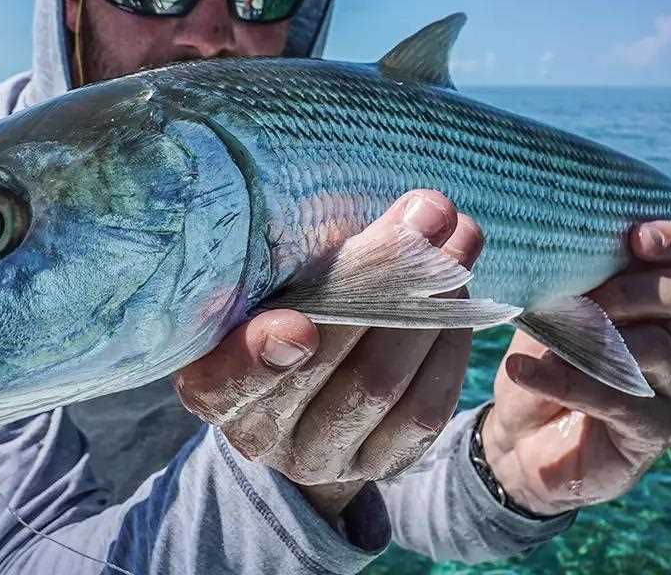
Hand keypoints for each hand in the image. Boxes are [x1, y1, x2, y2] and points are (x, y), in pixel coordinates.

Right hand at [172, 190, 482, 525]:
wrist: (299, 393)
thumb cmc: (275, 307)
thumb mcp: (262, 282)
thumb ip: (301, 254)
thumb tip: (405, 209)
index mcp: (210, 383)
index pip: (227, 378)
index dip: (259, 356)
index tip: (298, 326)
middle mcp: (259, 432)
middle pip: (322, 365)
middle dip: (381, 282)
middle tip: (425, 215)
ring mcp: (320, 456)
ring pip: (378, 385)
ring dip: (428, 306)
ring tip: (455, 242)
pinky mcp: (378, 463)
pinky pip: (423, 411)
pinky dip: (447, 346)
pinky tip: (460, 298)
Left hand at [484, 221, 670, 514]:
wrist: (518, 439)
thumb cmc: (537, 364)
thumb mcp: (543, 314)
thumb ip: (563, 283)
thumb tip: (554, 246)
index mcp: (648, 298)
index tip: (637, 237)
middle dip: (634, 288)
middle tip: (587, 299)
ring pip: (656, 348)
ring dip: (593, 339)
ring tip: (541, 340)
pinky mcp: (657, 429)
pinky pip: (621, 399)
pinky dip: (567, 381)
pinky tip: (522, 370)